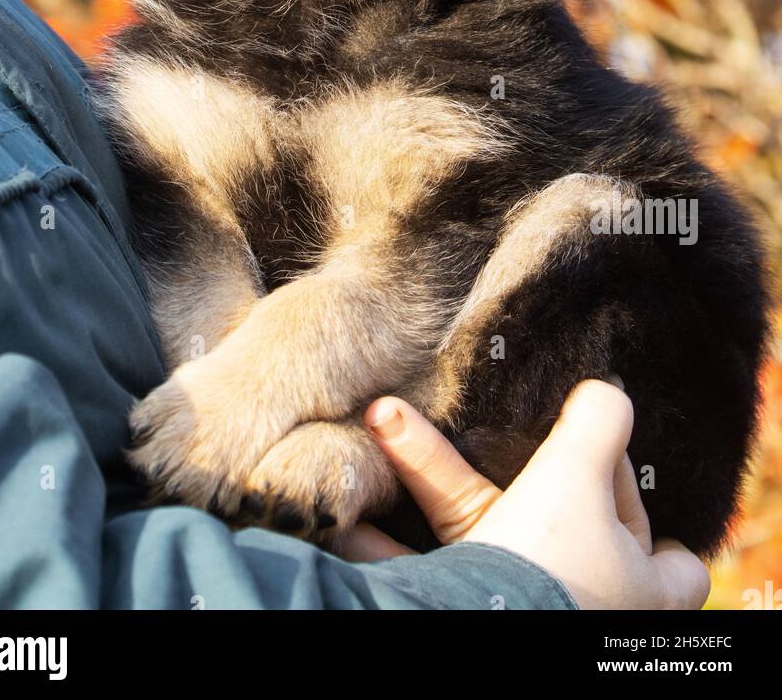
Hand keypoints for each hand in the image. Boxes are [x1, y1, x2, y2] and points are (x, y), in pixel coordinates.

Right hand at [344, 380, 709, 609]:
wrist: (478, 627)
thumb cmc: (550, 562)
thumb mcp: (580, 472)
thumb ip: (600, 422)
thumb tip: (605, 391)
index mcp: (638, 585)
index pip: (670, 555)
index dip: (641, 508)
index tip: (603, 463)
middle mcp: (584, 602)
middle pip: (567, 527)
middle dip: (522, 473)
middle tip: (498, 435)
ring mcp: (525, 610)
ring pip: (480, 530)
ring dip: (428, 475)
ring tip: (385, 417)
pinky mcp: (465, 611)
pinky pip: (423, 570)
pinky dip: (383, 541)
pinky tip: (347, 510)